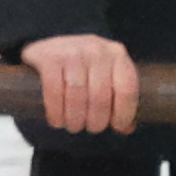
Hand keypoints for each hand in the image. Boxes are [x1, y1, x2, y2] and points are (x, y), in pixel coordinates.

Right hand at [21, 33, 138, 134]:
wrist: (50, 47)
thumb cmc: (84, 68)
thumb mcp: (106, 75)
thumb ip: (118, 98)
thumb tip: (127, 128)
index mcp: (117, 54)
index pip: (127, 88)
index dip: (124, 112)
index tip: (117, 126)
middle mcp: (96, 50)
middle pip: (100, 96)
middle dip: (96, 120)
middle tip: (91, 128)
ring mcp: (71, 52)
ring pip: (77, 96)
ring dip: (75, 119)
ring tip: (73, 126)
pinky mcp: (48, 57)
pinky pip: (54, 92)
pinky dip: (56, 112)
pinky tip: (56, 121)